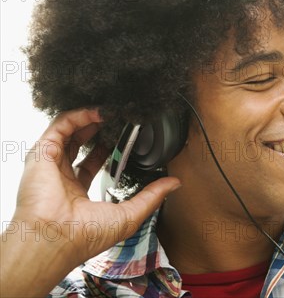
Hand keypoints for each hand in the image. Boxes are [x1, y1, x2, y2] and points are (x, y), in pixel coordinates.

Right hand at [1, 108, 180, 295]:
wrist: (56, 239)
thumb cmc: (85, 236)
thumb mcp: (129, 215)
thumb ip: (152, 196)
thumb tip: (175, 183)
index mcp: (76, 193)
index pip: (92, 163)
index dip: (110, 149)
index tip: (127, 138)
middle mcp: (61, 176)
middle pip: (81, 143)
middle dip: (101, 129)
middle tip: (121, 120)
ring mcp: (50, 163)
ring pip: (71, 130)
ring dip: (92, 117)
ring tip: (114, 111)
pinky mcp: (42, 152)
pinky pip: (61, 125)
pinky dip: (80, 114)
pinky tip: (100, 112)